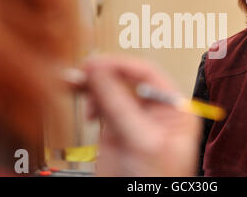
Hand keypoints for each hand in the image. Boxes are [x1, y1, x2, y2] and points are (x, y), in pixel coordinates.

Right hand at [82, 55, 200, 176]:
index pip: (147, 75)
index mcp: (173, 109)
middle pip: (126, 80)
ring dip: (90, 84)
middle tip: (82, 71)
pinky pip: (98, 105)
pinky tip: (78, 96)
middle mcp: (153, 110)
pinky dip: (86, 98)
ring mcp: (132, 118)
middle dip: (102, 74)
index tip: (98, 64)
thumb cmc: (155, 183)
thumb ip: (121, 106)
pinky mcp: (113, 129)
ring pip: (109, 90)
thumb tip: (101, 73)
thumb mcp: (143, 142)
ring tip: (73, 82)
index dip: (121, 66)